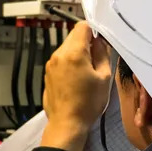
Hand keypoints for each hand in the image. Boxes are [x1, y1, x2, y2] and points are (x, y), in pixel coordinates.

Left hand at [40, 21, 111, 150]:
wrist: (66, 123)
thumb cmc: (88, 102)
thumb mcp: (103, 78)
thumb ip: (102, 54)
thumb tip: (100, 42)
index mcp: (74, 52)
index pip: (82, 27)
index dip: (94, 30)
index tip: (101, 41)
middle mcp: (59, 54)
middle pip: (73, 37)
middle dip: (86, 42)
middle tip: (97, 58)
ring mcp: (51, 64)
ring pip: (66, 49)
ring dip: (78, 53)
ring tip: (87, 71)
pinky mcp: (47, 74)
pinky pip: (60, 60)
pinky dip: (69, 63)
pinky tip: (76, 79)